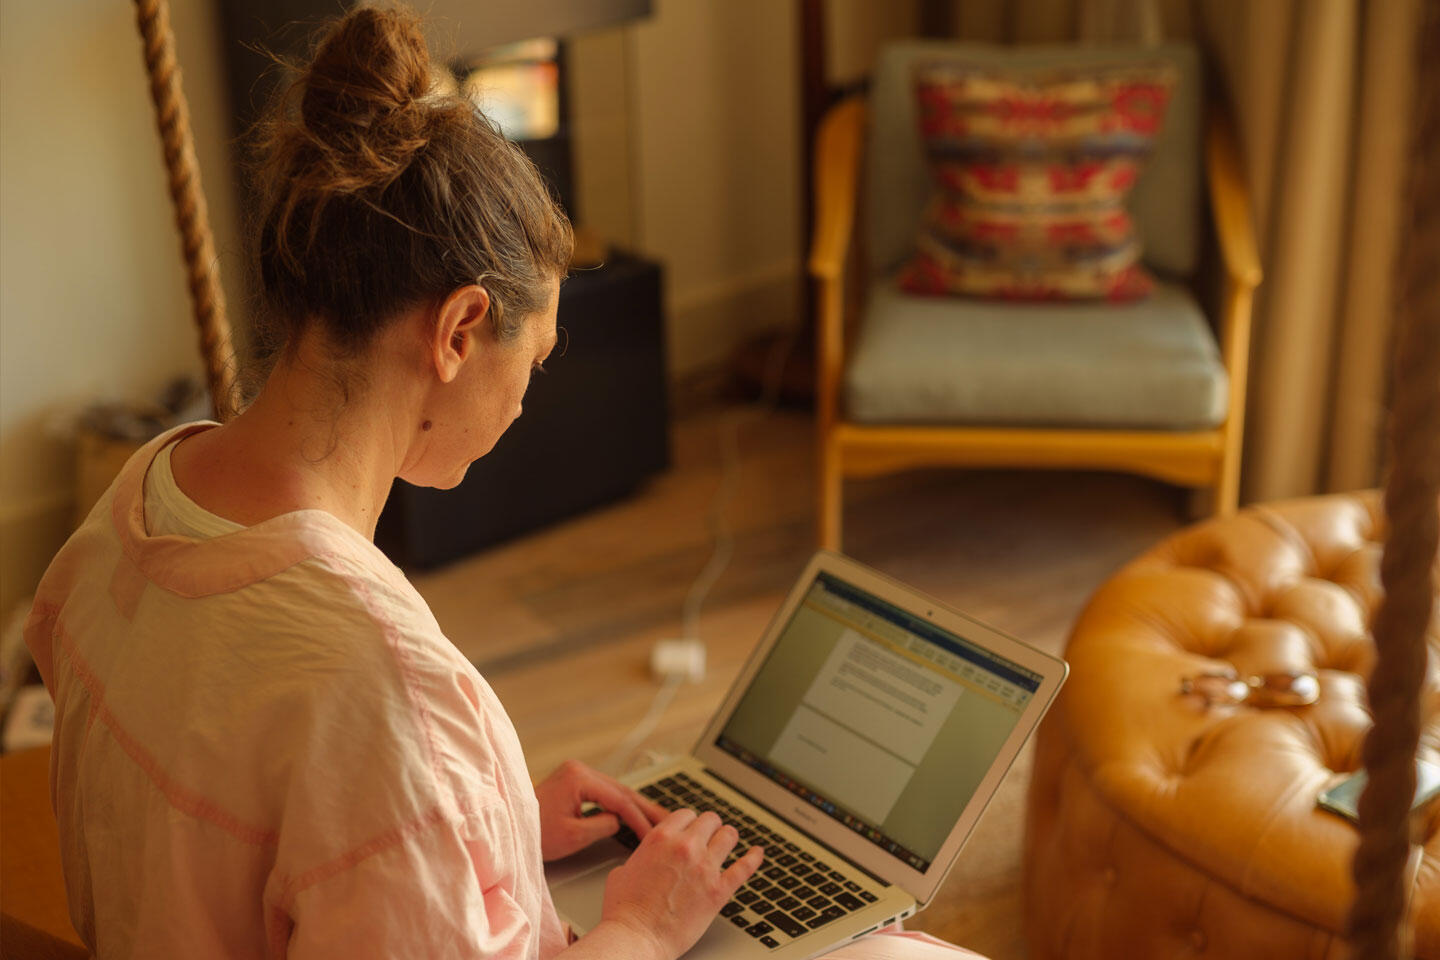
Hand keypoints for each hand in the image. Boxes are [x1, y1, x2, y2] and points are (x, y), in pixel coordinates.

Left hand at [535, 760, 667, 861]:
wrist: (509, 827)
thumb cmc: (534, 832)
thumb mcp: (572, 836)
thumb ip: (602, 825)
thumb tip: (619, 821)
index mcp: (578, 778)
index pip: (619, 799)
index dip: (639, 818)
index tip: (653, 832)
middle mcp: (579, 769)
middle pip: (622, 789)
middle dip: (645, 807)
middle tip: (668, 820)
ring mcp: (576, 773)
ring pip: (616, 790)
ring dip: (636, 805)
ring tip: (658, 818)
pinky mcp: (575, 780)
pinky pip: (605, 791)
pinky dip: (621, 803)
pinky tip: (635, 812)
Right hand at [598, 809, 763, 959]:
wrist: (636, 937)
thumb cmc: (625, 910)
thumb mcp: (624, 870)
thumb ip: (643, 856)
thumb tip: (649, 857)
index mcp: (661, 838)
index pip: (686, 814)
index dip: (689, 823)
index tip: (691, 829)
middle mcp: (685, 847)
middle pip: (710, 820)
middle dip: (709, 827)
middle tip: (709, 835)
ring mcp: (705, 868)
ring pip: (728, 836)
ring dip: (727, 838)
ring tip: (727, 841)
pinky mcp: (719, 891)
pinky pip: (745, 868)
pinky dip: (753, 858)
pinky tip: (757, 853)